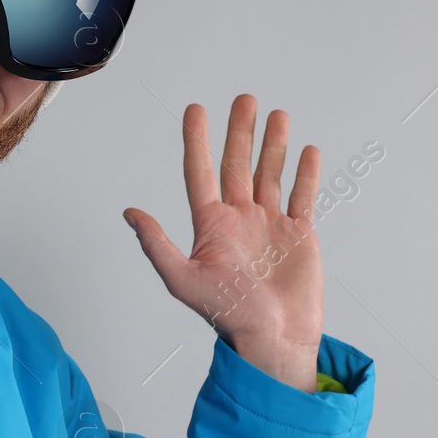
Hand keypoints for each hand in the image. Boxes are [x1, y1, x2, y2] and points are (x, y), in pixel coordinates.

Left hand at [123, 95, 324, 391]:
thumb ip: (156, 245)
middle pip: (237, 165)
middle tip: (243, 99)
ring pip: (270, 174)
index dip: (197, 140)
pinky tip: (307, 152)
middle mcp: (239, 219)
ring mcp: (270, 225)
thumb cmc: (228, 315)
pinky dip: (306, 174)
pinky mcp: (299, 235)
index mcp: (211, 226)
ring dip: (273, 145)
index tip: (195, 109)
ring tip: (276, 114)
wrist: (273, 339)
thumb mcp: (183, 280)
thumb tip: (130, 213)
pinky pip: (303, 196)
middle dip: (240, 131)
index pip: (200, 172)